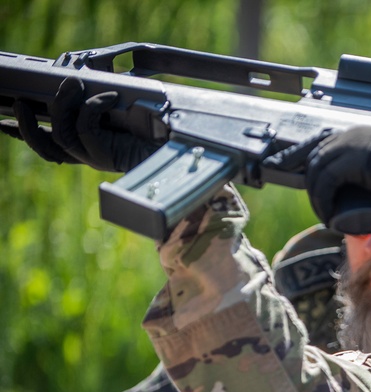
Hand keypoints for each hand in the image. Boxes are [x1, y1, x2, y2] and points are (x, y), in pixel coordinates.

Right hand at [0, 77, 158, 171]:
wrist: (179, 147)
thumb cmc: (155, 129)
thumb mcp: (121, 112)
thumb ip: (100, 105)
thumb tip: (81, 79)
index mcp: (86, 147)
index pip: (48, 144)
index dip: (25, 133)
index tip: (4, 119)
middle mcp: (87, 156)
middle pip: (46, 146)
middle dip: (29, 124)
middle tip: (20, 102)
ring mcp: (95, 158)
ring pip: (62, 135)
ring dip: (62, 106)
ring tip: (72, 84)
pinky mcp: (107, 157)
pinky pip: (86, 128)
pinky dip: (92, 106)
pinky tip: (108, 95)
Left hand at [262, 125, 370, 233]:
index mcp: (352, 136)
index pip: (315, 144)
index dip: (293, 155)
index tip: (277, 164)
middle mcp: (345, 138)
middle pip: (312, 160)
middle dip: (306, 184)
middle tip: (318, 208)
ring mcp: (346, 146)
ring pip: (317, 173)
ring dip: (318, 199)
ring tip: (327, 217)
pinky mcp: (350, 160)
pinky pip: (326, 182)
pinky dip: (324, 200)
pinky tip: (329, 215)